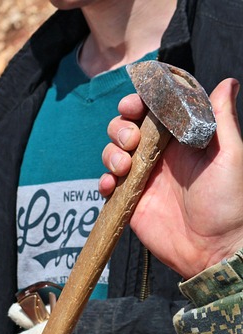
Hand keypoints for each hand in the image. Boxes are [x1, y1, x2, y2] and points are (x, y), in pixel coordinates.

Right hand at [99, 78, 242, 278]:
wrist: (214, 249)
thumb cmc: (231, 202)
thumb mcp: (230, 155)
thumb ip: (221, 119)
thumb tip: (227, 82)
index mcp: (184, 138)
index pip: (156, 110)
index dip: (141, 101)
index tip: (134, 103)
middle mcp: (161, 154)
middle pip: (127, 126)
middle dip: (120, 127)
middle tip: (131, 140)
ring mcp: (143, 176)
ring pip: (113, 152)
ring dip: (111, 153)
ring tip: (124, 168)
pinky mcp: (129, 200)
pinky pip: (107, 183)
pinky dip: (104, 180)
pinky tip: (113, 185)